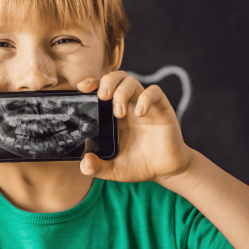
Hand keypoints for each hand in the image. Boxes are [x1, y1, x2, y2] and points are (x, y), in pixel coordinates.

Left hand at [77, 71, 191, 182]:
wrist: (165, 171)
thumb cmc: (138, 165)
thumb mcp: (112, 170)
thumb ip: (96, 168)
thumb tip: (85, 162)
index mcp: (112, 115)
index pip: (100, 89)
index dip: (91, 83)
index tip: (83, 89)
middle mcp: (127, 105)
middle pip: (116, 78)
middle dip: (107, 82)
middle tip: (103, 97)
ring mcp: (144, 106)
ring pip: (131, 81)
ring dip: (122, 92)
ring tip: (119, 114)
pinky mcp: (161, 109)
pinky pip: (154, 92)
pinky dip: (145, 98)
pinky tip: (140, 113)